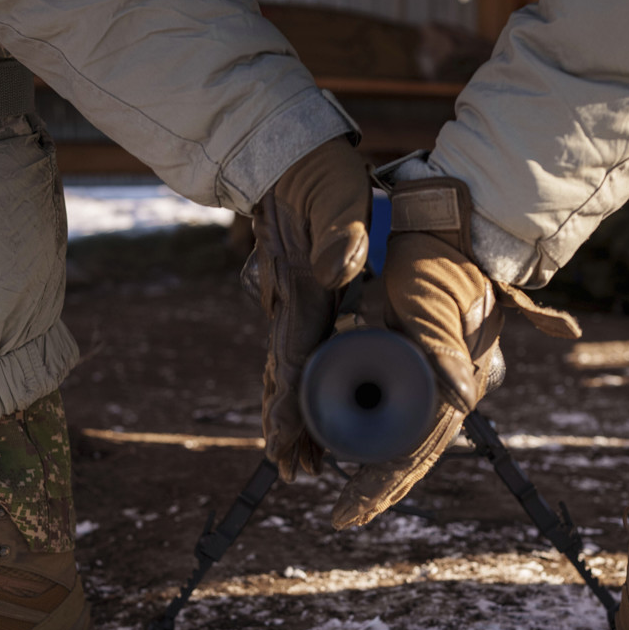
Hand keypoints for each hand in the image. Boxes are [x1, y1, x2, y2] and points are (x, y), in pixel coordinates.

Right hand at [254, 137, 370, 479]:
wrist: (285, 157)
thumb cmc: (322, 176)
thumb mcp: (340, 195)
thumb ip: (343, 230)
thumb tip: (343, 267)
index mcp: (304, 289)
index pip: (297, 359)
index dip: (292, 406)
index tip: (287, 447)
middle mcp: (288, 303)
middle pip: (286, 377)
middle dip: (287, 427)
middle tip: (294, 472)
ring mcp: (285, 302)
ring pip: (285, 370)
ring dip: (288, 414)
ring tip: (297, 460)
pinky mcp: (292, 297)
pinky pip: (290, 351)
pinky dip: (290, 386)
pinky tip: (295, 408)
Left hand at [331, 178, 578, 528]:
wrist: (447, 226)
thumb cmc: (436, 259)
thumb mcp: (431, 300)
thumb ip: (441, 343)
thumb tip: (463, 399)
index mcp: (449, 383)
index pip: (412, 452)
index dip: (379, 485)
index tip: (349, 511)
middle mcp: (445, 389)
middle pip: (409, 456)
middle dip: (375, 490)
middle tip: (343, 518)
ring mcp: (435, 379)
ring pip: (404, 440)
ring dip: (377, 472)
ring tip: (349, 500)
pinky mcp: (419, 363)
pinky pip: (399, 414)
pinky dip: (377, 439)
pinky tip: (358, 452)